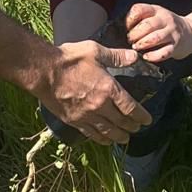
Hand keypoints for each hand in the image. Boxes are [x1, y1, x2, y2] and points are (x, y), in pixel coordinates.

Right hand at [37, 41, 151, 144]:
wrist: (43, 71)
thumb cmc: (69, 59)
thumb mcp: (95, 51)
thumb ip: (117, 56)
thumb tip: (135, 57)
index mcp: (109, 89)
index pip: (131, 108)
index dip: (141, 116)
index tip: (147, 120)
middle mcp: (100, 106)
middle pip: (121, 122)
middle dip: (132, 127)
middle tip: (137, 128)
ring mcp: (86, 116)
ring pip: (108, 132)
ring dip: (119, 136)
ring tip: (125, 139)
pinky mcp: (74, 121)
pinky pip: (91, 134)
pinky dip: (101, 139)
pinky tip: (105, 140)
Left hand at [125, 2, 191, 62]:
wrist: (190, 32)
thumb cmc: (165, 25)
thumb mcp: (155, 16)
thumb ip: (140, 19)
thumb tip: (119, 28)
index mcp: (156, 10)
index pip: (140, 9)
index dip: (129, 19)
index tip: (125, 27)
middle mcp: (165, 19)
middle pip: (147, 25)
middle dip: (135, 34)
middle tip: (129, 40)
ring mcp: (172, 32)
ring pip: (156, 38)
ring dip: (143, 43)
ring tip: (136, 47)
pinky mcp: (176, 46)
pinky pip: (164, 52)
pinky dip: (154, 56)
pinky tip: (146, 57)